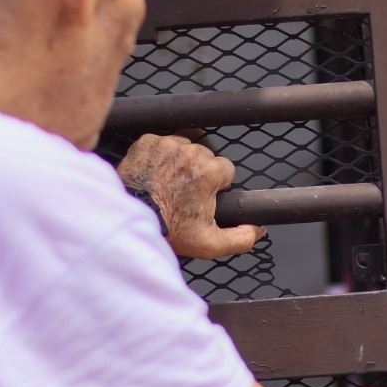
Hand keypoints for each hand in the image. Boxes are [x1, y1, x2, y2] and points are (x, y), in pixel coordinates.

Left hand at [118, 133, 264, 258]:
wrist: (129, 220)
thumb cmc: (168, 229)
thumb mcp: (210, 244)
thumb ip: (241, 238)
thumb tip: (257, 230)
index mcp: (210, 171)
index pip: (226, 169)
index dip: (216, 185)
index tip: (203, 196)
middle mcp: (191, 152)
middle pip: (205, 156)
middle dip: (197, 172)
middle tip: (183, 193)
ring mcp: (167, 144)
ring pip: (183, 148)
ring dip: (179, 162)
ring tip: (167, 184)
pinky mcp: (147, 142)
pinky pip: (161, 144)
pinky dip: (158, 157)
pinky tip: (154, 175)